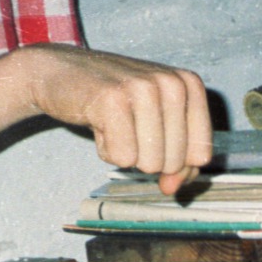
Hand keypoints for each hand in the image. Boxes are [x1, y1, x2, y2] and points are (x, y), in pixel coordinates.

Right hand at [18, 44, 212, 193]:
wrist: (60, 73)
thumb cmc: (115, 102)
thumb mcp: (156, 126)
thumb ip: (177, 162)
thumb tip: (171, 189)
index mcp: (190, 85)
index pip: (200, 154)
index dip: (175, 163)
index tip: (154, 139)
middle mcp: (172, 83)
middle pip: (174, 162)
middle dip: (146, 156)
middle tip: (127, 126)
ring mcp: (143, 88)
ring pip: (150, 163)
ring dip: (125, 153)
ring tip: (113, 123)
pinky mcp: (113, 100)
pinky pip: (123, 158)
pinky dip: (106, 150)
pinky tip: (98, 122)